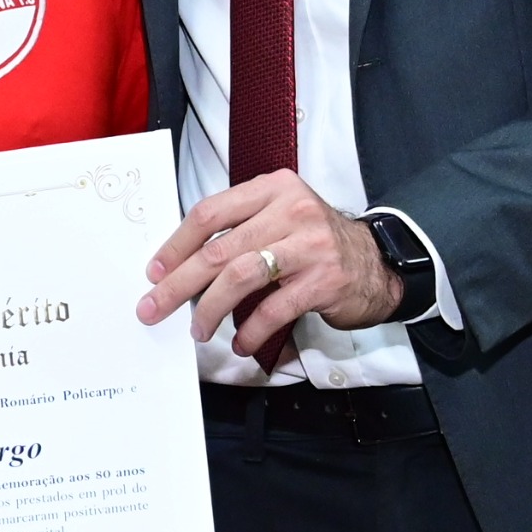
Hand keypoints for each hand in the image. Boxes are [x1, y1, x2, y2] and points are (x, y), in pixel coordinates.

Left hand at [140, 170, 398, 358]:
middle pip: (219, 250)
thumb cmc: (315, 242)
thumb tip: (181, 265)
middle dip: (179, 283)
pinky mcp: (324, 280)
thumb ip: (238, 230)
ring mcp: (310, 245)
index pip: (211, 213)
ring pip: (240, 277)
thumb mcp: (279, 218)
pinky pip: (273, 309)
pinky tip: (240, 342)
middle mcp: (291, 210)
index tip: (154, 271)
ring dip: (210, 309)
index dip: (176, 244)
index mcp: (272, 189)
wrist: (376, 263)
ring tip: (198, 330)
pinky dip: (250, 330)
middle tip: (154, 307)